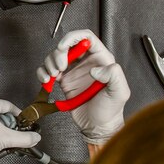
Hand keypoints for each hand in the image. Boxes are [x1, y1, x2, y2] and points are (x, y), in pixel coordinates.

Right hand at [37, 29, 129, 144]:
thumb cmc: (111, 110)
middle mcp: (86, 62)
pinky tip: (47, 80)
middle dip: (58, 53)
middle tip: (60, 67)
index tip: (64, 46)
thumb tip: (96, 69)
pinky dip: (43, 72)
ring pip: (55, 56)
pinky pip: (49, 70)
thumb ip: (114, 75)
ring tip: (53, 76)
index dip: (73, 37)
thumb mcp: (120, 92)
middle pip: (67, 45)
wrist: (98, 127)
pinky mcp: (63, 81)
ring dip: (49, 63)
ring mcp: (73, 71)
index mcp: (101, 59)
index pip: (86, 37)